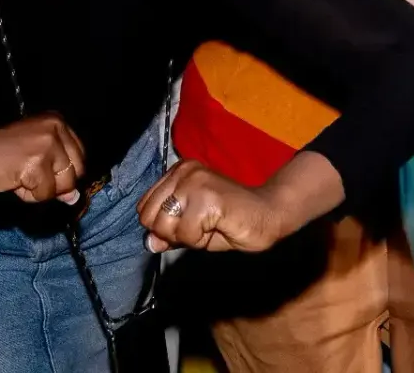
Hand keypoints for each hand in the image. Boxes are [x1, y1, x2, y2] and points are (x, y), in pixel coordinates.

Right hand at [0, 114, 86, 203]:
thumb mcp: (33, 158)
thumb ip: (57, 173)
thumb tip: (75, 198)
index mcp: (56, 121)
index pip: (80, 158)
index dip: (61, 174)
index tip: (37, 170)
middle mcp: (55, 128)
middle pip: (75, 172)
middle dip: (53, 184)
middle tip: (25, 175)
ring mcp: (46, 144)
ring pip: (63, 186)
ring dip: (39, 190)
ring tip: (17, 177)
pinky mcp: (35, 164)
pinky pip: (44, 195)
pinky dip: (28, 196)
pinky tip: (11, 181)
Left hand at [139, 160, 280, 253]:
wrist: (269, 215)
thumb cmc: (231, 221)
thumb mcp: (191, 228)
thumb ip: (168, 232)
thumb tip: (150, 242)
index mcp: (178, 172)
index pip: (144, 208)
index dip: (163, 227)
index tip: (189, 224)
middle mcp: (184, 171)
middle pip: (150, 218)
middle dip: (172, 233)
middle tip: (200, 227)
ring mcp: (195, 181)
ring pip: (165, 226)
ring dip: (187, 237)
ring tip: (210, 226)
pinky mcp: (207, 196)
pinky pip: (186, 233)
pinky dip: (200, 240)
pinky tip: (218, 226)